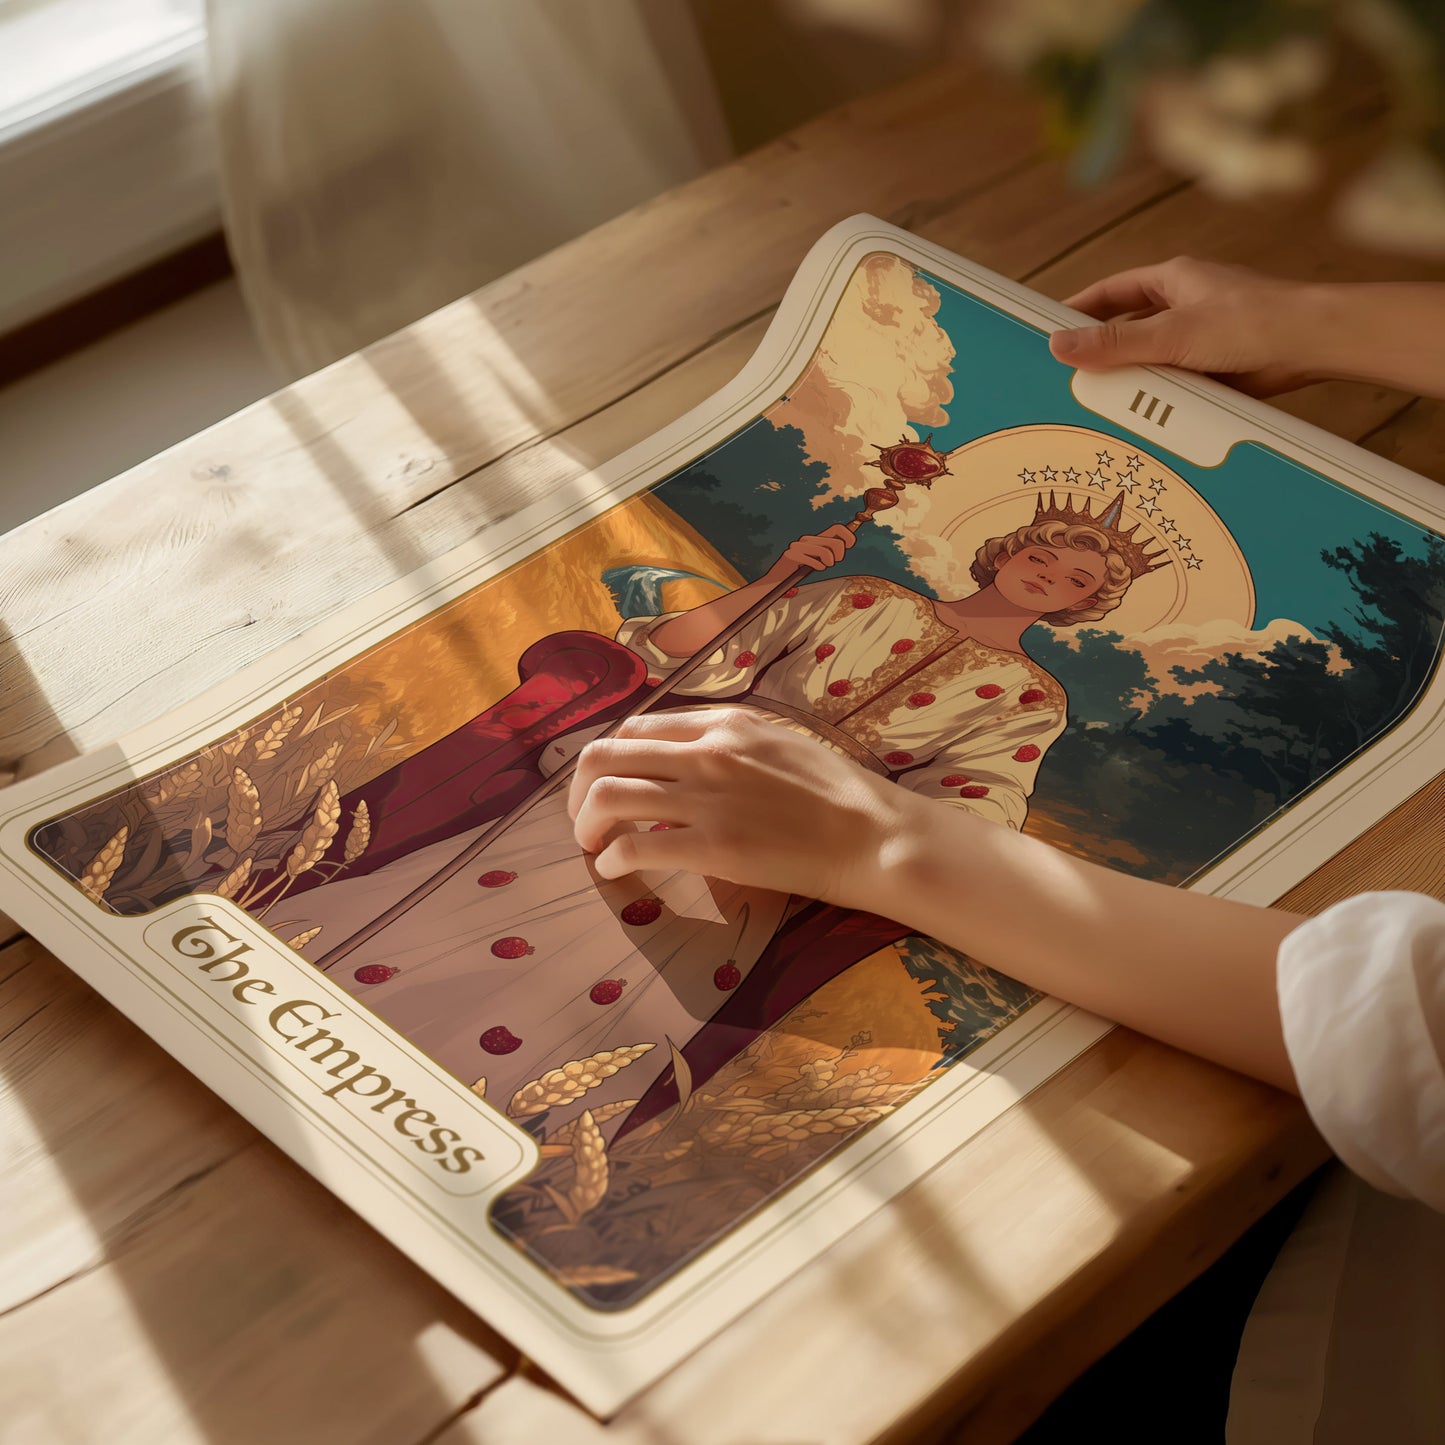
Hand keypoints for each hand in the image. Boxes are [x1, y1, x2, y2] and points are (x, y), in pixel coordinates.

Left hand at [568, 706, 911, 902]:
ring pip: (607, 796)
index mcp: (723, 723)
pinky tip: (615, 870)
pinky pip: (634, 846)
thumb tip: (687, 754)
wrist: (872, 834)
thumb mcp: (779, 741)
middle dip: (579, 790)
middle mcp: (706, 752)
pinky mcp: (712, 847)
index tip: (606, 782)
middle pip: (605, 755)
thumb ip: (730, 741)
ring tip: (591, 845)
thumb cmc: (836, 793)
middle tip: (583, 818)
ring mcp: (706, 798)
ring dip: (586, 823)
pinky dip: (612, 859)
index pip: (636, 727)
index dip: (609, 757)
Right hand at [765, 523, 855, 582]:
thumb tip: (846, 543)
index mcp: (814, 538)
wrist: (777, 580)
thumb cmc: (799, 571)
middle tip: (832, 563)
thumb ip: (829, 551)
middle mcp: (806, 539)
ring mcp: (797, 546)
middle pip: (836, 542)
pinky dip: (817, 567)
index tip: (850, 546)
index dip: (849, 536)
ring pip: (826, 552)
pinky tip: (813, 569)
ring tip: (821, 567)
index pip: (838, 528)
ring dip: (828, 563)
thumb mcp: (817, 560)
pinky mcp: (791, 555)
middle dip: (839, 555)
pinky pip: (814, 562)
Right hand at [1048, 256, 1318, 396]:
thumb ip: (1115, 343)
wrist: (1312, 345)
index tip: (1050, 330)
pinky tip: (1146, 416)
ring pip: (1152, 359)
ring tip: (1103, 403)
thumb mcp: (1171, 334)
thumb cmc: (1252, 321)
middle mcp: (1186, 305)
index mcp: (1173, 280)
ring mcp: (1202, 337)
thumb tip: (1060, 345)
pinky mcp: (1217, 367)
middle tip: (1070, 376)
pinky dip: (1161, 398)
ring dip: (1134, 380)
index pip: (1111, 292)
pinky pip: (1176, 383)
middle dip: (1103, 352)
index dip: (1079, 310)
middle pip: (1129, 328)